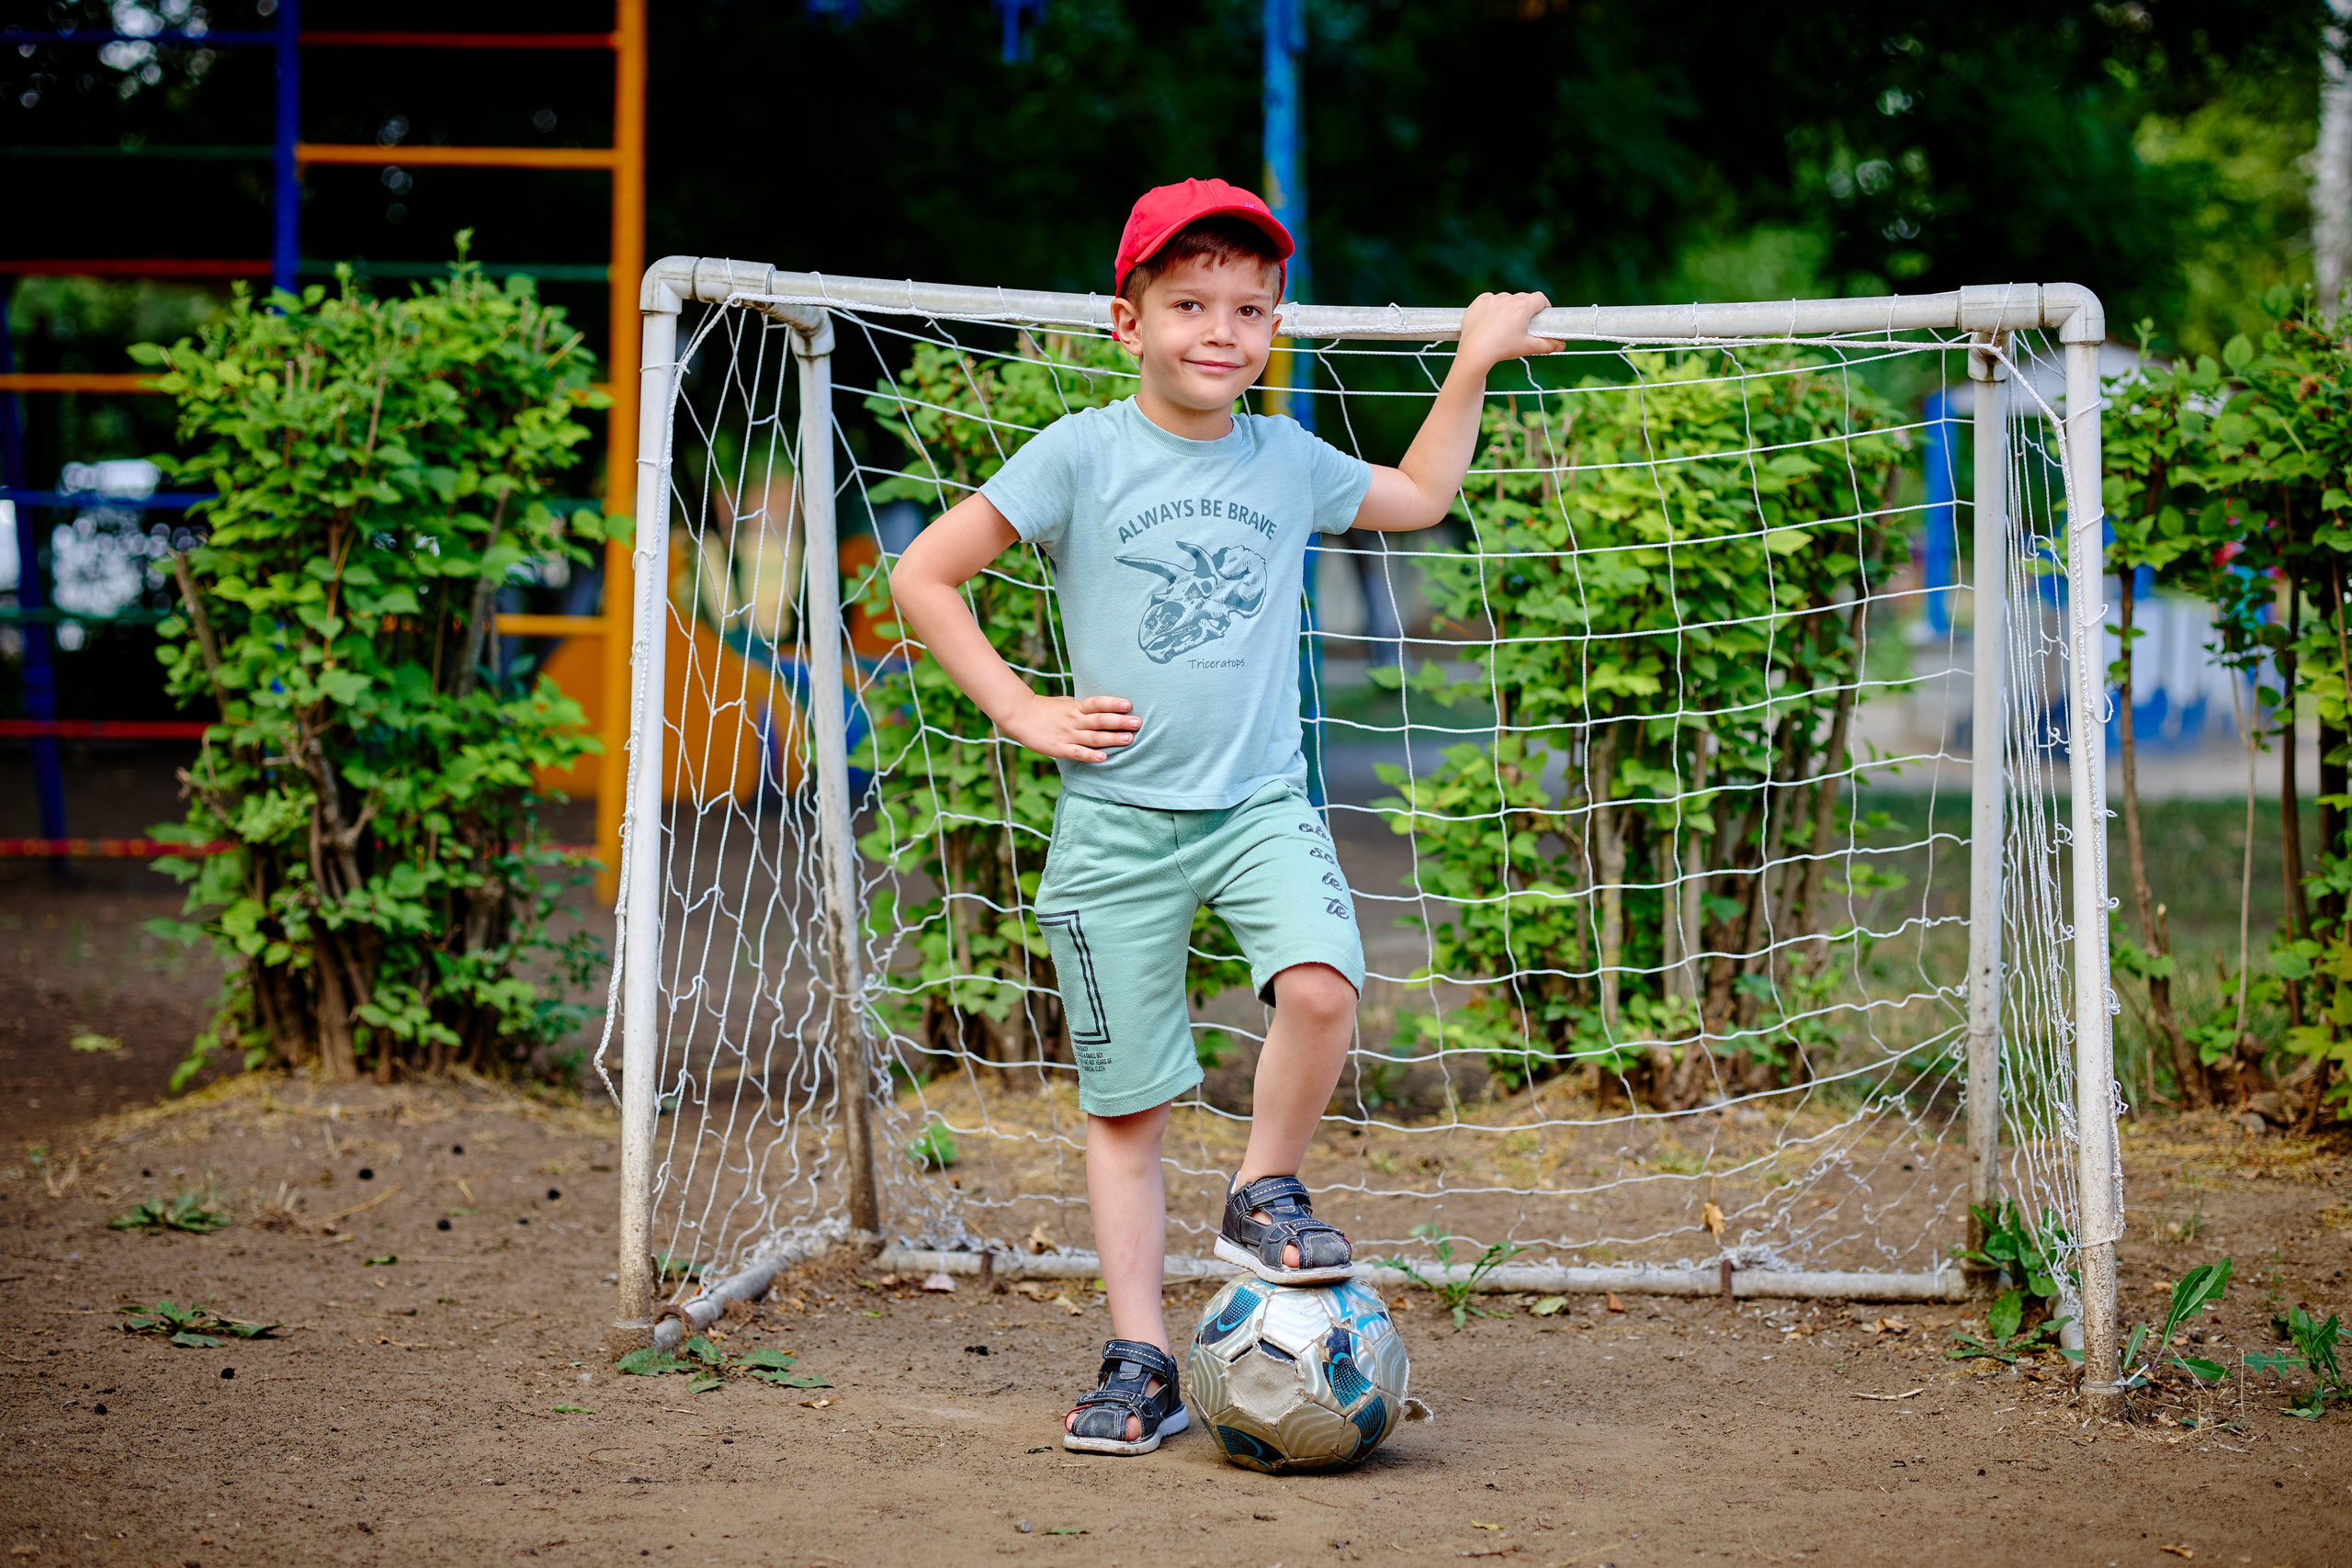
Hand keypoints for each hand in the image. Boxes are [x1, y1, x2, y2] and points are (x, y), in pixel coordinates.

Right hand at [1000, 692, 1138, 763]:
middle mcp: (1074, 720)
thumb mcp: (1065, 702)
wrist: (1020, 716)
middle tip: (1138, 722)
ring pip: (1092, 737)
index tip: (1129, 704)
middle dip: (1120, 722)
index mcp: (1075, 707)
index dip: (1113, 703)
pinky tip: (1103, 758)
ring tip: (1129, 739)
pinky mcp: (1059, 748)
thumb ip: (1082, 706)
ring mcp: (1067, 735)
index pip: (1097, 703)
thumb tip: (1101, 706)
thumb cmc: (1045, 709)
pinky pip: (1077, 753)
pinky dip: (1090, 756)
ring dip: (1111, 738)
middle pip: (1100, 720)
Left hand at [1456, 290, 1559, 373]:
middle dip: (1526, 307)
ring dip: (1509, 306)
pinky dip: (1492, 306)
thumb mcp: (1527, 348)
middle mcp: (1508, 299)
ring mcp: (1492, 299)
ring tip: (1506, 322)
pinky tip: (1491, 318)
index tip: (1543, 312)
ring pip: (1506, 298)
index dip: (1544, 304)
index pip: (1540, 298)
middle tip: (1524, 321)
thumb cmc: (1502, 349)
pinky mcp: (1479, 302)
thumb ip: (1547, 345)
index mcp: (1523, 308)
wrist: (1475, 352)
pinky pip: (1490, 299)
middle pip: (1523, 297)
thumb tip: (1562, 345)